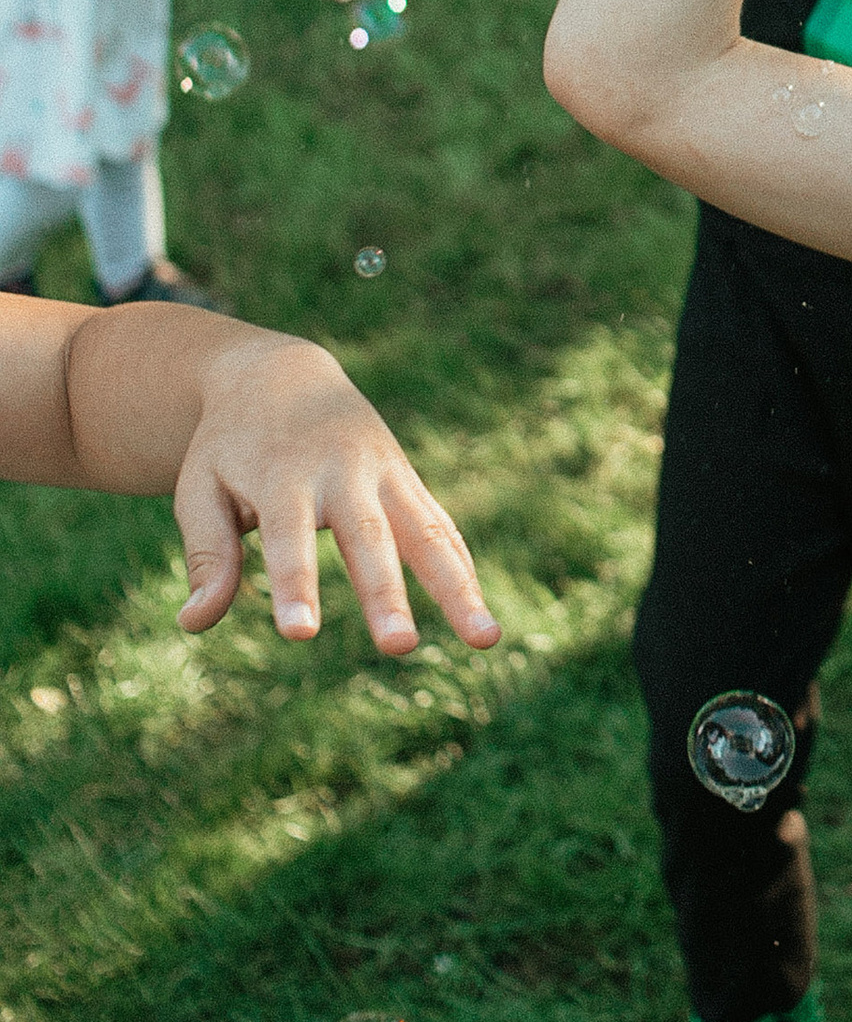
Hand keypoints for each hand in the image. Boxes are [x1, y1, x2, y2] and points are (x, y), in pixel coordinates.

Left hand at [173, 334, 498, 654]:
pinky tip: (482, 617)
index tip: (299, 634)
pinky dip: (462, 569)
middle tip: (400, 647)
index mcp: (282, 473)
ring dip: (458, 588)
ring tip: (487, 639)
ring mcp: (384, 472)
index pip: (287, 537)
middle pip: (368, 537)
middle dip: (386, 593)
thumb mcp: (200, 487)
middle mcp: (341, 471)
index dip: (294, 584)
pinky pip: (440, 527)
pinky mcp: (406, 480)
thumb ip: (207, 553)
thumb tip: (193, 623)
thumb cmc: (231, 444)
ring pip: (427, 532)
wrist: (282, 374)